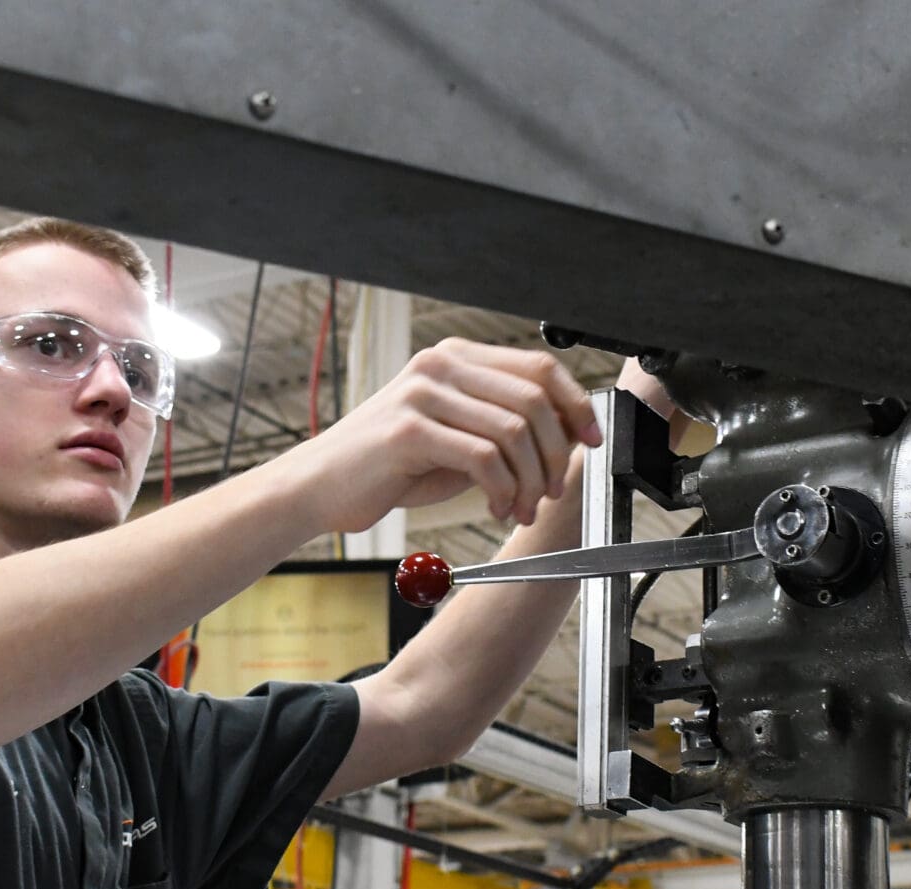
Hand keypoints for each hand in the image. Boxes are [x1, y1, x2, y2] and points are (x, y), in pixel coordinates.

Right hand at [289, 338, 599, 530]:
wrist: (320, 487)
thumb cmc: (388, 467)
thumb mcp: (456, 438)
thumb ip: (503, 428)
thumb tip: (566, 435)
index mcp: (454, 358)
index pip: (538, 366)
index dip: (575, 404)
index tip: (591, 439)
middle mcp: (439, 366)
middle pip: (534, 398)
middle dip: (555, 453)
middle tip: (551, 490)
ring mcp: (422, 394)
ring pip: (514, 431)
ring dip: (530, 480)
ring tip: (519, 507)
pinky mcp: (408, 430)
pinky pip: (483, 458)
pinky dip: (502, 490)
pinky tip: (496, 507)